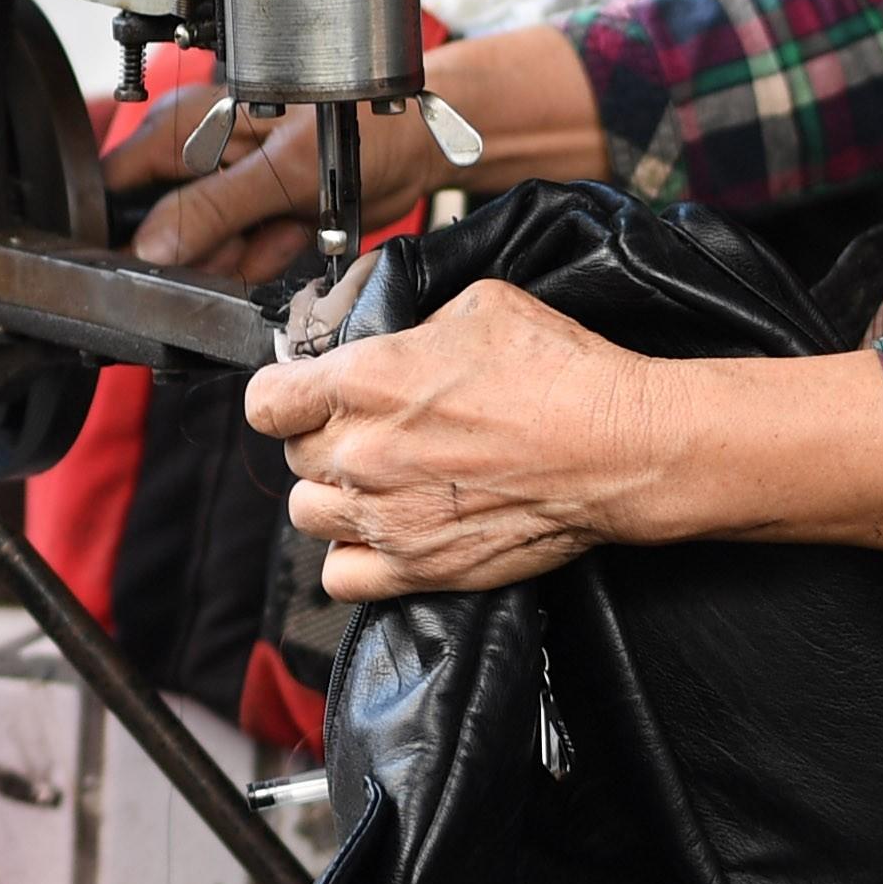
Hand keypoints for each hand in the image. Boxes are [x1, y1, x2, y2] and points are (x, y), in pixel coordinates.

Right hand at [114, 24, 614, 279]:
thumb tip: (149, 246)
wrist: (415, 147)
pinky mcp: (254, 220)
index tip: (142, 261)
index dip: (119, 226)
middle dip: (198, 250)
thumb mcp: (278, 170)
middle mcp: (195, 159)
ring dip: (240, 256)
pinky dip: (267, 257)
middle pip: (157, 229)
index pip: (118, 184)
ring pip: (200, 253)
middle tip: (247, 235)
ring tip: (284, 223)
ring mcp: (225, 193)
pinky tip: (296, 229)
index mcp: (183, 128)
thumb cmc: (356, 124)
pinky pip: (238, 262)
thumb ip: (211, 208)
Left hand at [251, 281, 679, 599]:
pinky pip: (340, 577)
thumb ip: (412, 325)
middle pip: (294, 456)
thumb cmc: (560, 374)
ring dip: (335, 498)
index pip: (265, 400)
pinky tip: (383, 532)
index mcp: (363, 381)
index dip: (283, 394)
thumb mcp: (479, 306)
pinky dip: (352, 558)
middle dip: (325, 440)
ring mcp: (384, 516)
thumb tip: (390, 337)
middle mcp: (360, 452)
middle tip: (372, 431)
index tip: (301, 395)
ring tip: (378, 483)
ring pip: (309, 515)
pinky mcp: (416, 568)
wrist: (617, 448)